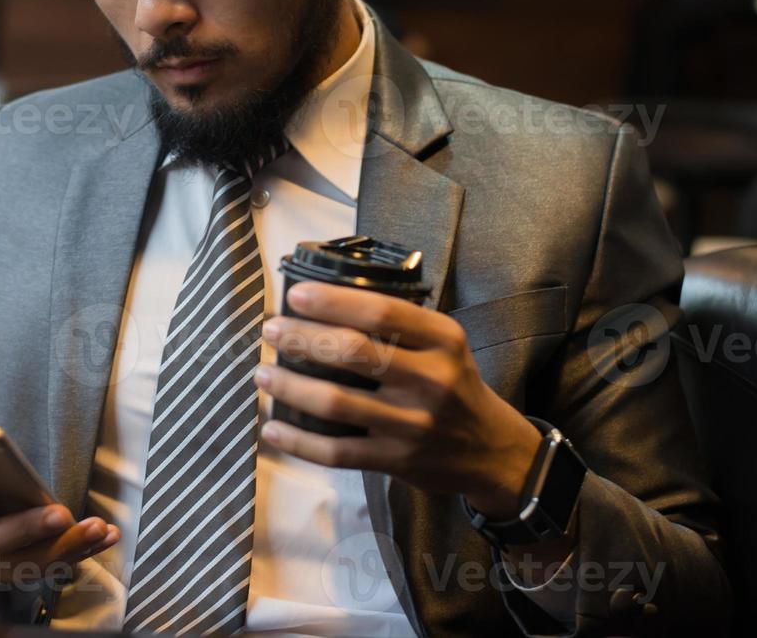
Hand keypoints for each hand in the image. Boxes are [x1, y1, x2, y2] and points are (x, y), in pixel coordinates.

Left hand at [254, 281, 541, 519]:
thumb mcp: (445, 344)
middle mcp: (431, 379)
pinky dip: (299, 441)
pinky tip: (273, 426)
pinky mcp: (398, 461)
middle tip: (270, 329)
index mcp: (442, 340)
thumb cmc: (455, 385)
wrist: (493, 452)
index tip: (295, 294)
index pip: (381, 311)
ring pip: (335, 402)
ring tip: (262, 373)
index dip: (333, 301)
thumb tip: (327, 300)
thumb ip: (401, 325)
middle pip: (352, 352)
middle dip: (301, 337)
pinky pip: (336, 451)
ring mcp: (413, 424)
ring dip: (289, 386)